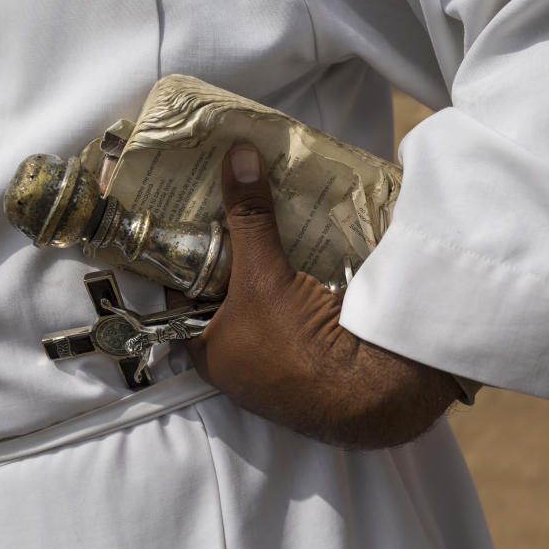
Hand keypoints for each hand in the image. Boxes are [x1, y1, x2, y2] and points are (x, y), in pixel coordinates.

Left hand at [180, 143, 460, 448]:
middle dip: (233, 248)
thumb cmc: (294, 346)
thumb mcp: (261, 277)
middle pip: (225, 288)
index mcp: (206, 349)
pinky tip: (307, 239)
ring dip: (268, 258)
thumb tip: (237, 156)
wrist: (369, 392)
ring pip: (263, 294)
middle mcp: (236, 356)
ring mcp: (275, 354)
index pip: (180, 291)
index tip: (190, 210)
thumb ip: (249, 218)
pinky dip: (298, 275)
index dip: (183, 250)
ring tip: (267, 208)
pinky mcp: (310, 348)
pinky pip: (295, 303)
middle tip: (232, 198)